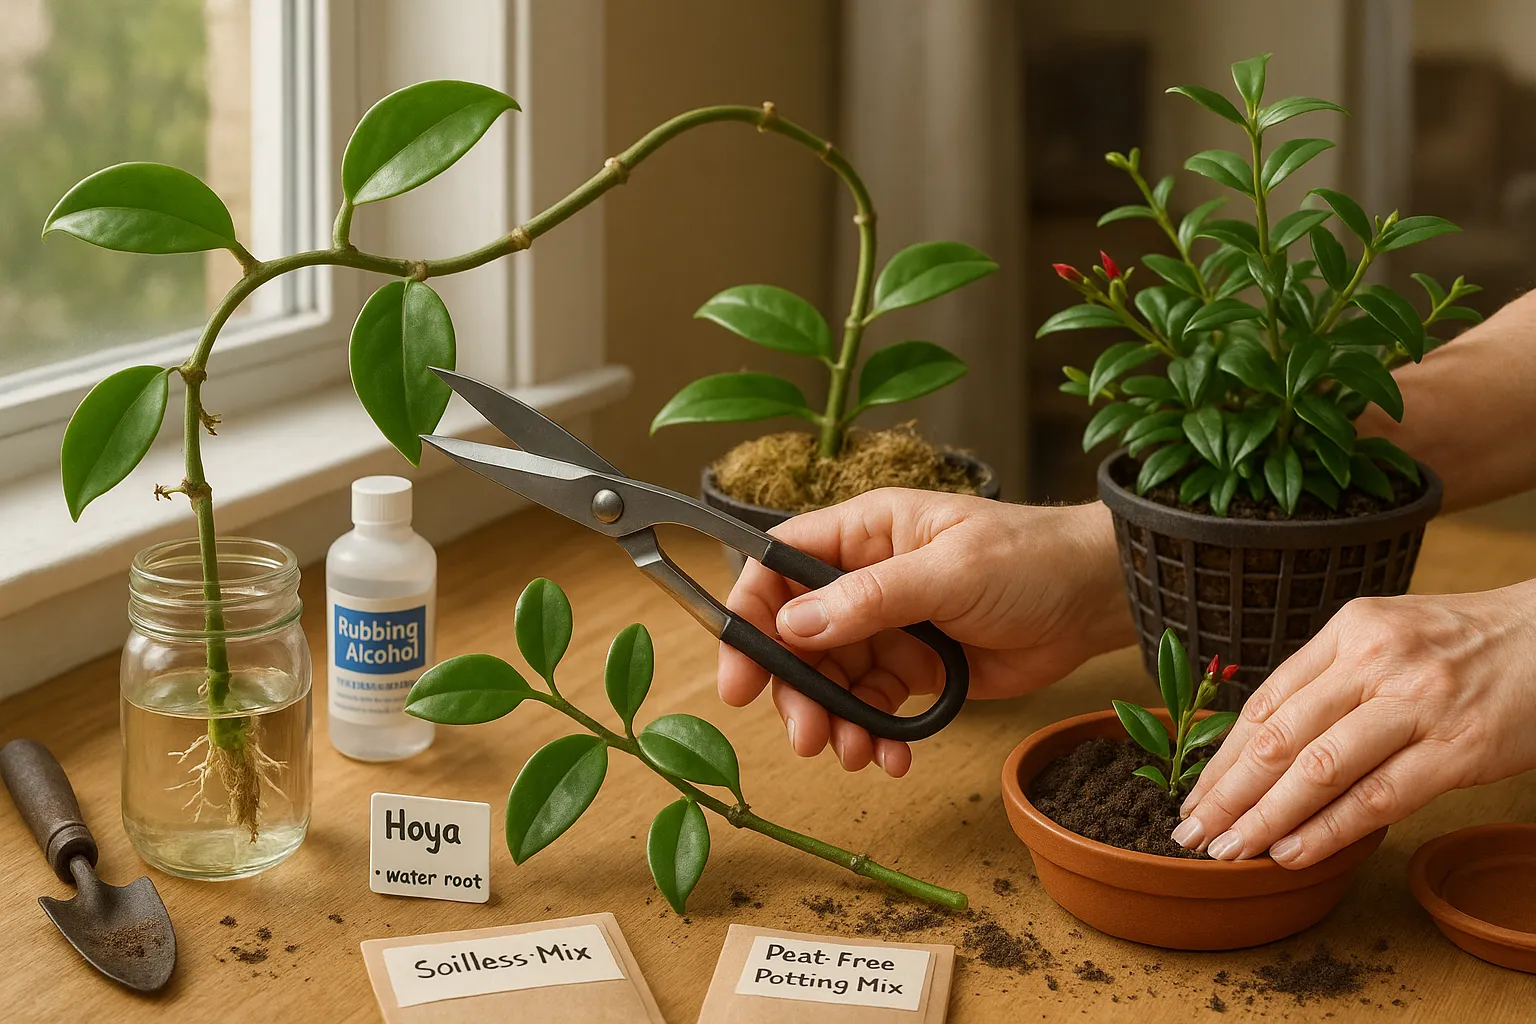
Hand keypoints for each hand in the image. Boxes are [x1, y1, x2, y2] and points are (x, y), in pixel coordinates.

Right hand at [718, 488, 1130, 776]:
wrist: (1095, 600)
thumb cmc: (1031, 559)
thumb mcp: (950, 571)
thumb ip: (872, 598)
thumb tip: (795, 625)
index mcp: (863, 533)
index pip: (778, 565)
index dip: (750, 614)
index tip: (740, 672)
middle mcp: (863, 578)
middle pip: (796, 635)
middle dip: (794, 690)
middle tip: (806, 737)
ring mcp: (887, 625)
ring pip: (830, 678)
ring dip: (834, 721)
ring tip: (856, 757)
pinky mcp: (914, 668)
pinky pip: (873, 705)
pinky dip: (874, 735)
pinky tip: (891, 758)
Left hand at [1175, 583, 1535, 866]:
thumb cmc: (1461, 644)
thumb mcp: (1386, 636)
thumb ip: (1329, 678)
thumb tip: (1260, 739)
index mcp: (1348, 631)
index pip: (1265, 702)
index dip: (1221, 756)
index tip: (1192, 794)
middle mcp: (1374, 661)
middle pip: (1279, 737)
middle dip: (1226, 792)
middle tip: (1191, 833)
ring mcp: (1417, 703)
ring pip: (1319, 769)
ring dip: (1265, 817)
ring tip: (1229, 851)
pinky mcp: (1460, 748)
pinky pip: (1379, 796)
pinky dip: (1330, 829)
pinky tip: (1293, 853)